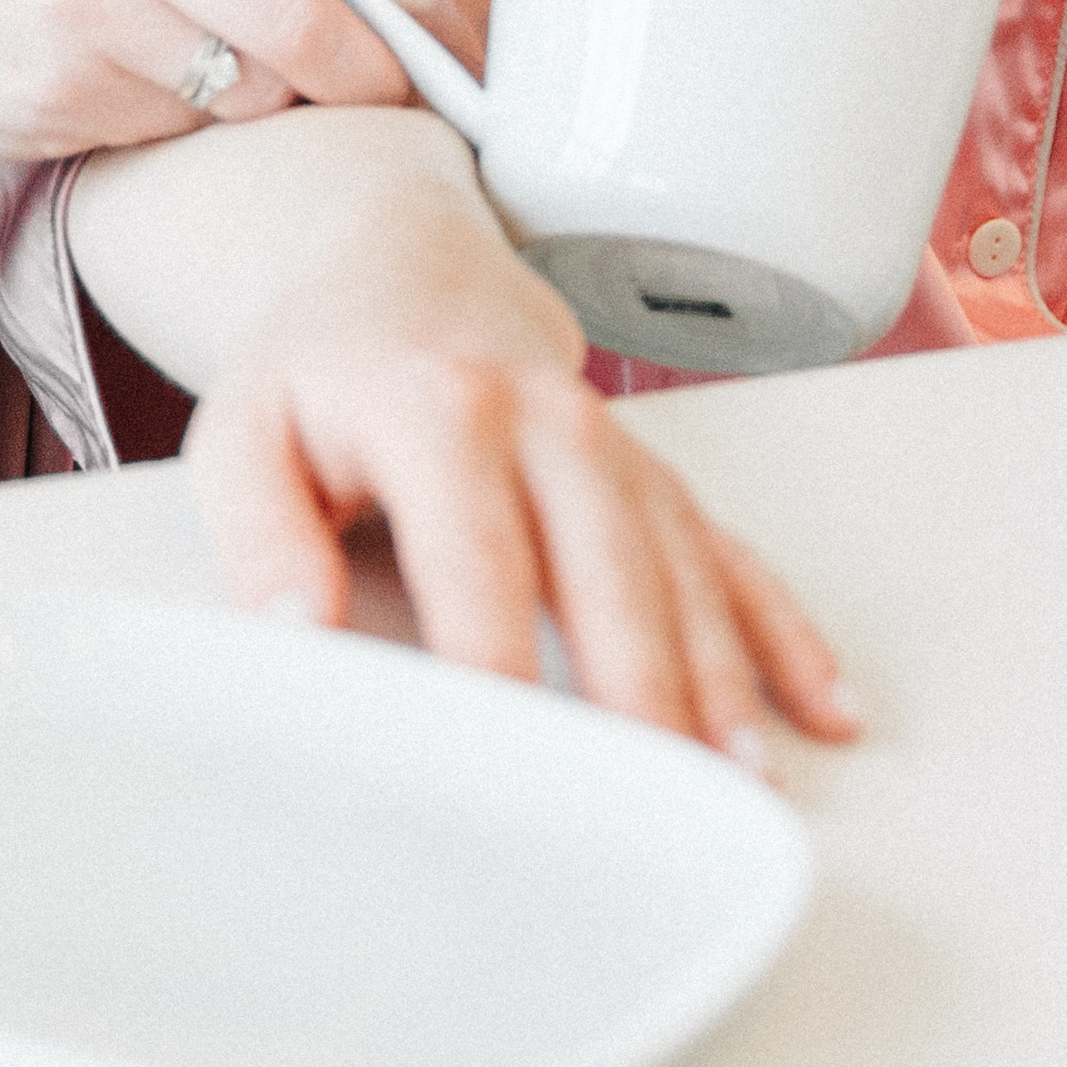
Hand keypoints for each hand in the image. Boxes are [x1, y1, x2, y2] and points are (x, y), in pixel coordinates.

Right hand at [0, 0, 460, 157]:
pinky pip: (184, 132)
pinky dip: (190, 131)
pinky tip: (138, 97)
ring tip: (222, 82)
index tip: (436, 7)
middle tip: (386, 93)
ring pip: (262, 90)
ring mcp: (98, 2)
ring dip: (273, 106)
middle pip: (326, 14)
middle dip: (379, 76)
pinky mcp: (63, 87)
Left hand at [179, 167, 856, 753]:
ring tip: (746, 783)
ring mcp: (610, 445)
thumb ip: (259, 534)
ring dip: (721, 676)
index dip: (499, 666)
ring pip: (681, 568)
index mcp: (440, 409)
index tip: (517, 765)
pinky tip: (824, 704)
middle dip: (640, 689)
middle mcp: (545, 420)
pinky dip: (780, 628)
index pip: (479, 559)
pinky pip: (727, 550)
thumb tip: (300, 637)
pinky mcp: (648, 471)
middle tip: (663, 806)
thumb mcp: (242, 430)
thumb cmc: (318, 367)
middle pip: (606, 569)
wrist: (404, 259)